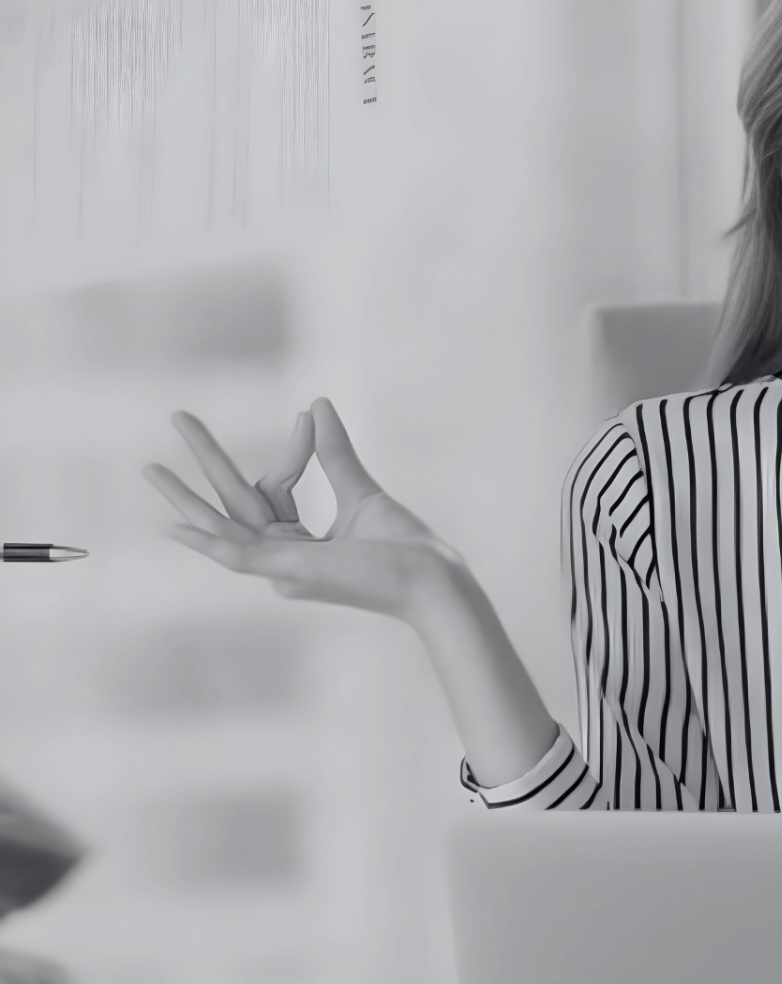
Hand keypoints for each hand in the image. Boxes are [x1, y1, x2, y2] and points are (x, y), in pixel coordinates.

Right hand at [144, 398, 462, 621]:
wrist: (429, 578)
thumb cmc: (405, 548)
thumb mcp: (360, 491)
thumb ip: (333, 453)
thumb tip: (316, 404)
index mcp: (300, 545)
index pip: (274, 489)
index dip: (292, 451)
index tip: (306, 417)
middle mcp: (283, 559)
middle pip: (232, 501)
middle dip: (204, 460)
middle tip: (177, 417)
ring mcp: (281, 568)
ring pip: (221, 525)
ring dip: (184, 496)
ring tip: (150, 467)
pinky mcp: (285, 572)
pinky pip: (235, 555)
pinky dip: (204, 542)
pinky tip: (172, 527)